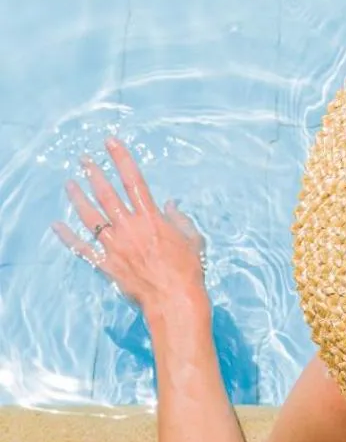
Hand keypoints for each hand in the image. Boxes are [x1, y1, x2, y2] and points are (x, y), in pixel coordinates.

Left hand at [54, 138, 206, 321]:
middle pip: (106, 194)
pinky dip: (68, 237)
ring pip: (91, 217)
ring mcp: (115, 246)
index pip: (133, 180)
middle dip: (94, 174)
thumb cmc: (188, 268)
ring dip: (78, 199)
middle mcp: (129, 227)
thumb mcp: (192, 237)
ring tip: (70, 184)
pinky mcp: (106, 264)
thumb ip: (179, 217)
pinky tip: (57, 225)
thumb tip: (169, 203)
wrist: (174, 299)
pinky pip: (82, 248)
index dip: (121, 159)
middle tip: (84, 160)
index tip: (110, 143)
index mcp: (150, 217)